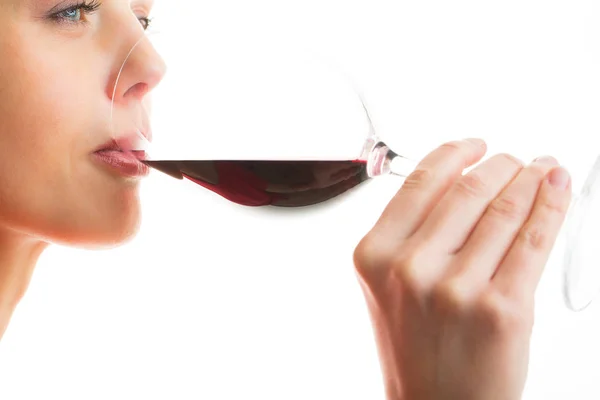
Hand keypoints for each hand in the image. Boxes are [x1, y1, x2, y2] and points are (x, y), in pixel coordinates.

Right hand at [353, 138, 570, 399]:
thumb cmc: (414, 347)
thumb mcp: (389, 285)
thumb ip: (412, 232)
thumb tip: (462, 181)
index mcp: (375, 255)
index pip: (422, 181)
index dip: (456, 152)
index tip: (474, 145)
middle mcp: (410, 268)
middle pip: (469, 189)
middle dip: (502, 164)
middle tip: (515, 161)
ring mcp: (457, 289)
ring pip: (505, 208)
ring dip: (532, 179)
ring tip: (542, 171)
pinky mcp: (502, 309)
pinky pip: (534, 240)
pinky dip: (552, 206)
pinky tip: (557, 190)